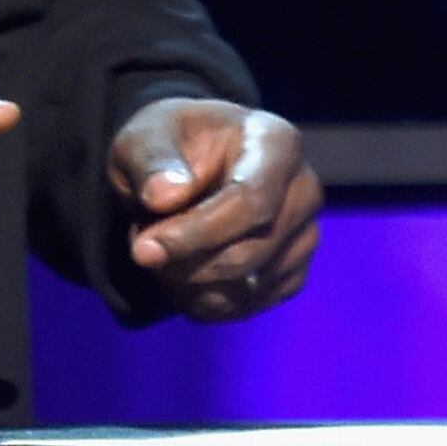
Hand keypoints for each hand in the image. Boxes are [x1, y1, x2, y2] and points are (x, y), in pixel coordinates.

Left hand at [108, 99, 320, 320]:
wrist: (186, 166)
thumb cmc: (168, 146)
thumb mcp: (144, 139)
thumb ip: (152, 162)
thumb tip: (164, 196)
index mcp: (275, 143)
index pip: (250, 201)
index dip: (196, 234)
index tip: (145, 251)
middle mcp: (304, 190)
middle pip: (251, 252)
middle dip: (186, 265)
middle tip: (142, 251)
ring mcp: (304, 235)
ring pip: (248, 287)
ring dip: (189, 283)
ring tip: (160, 253)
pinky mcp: (293, 272)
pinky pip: (248, 306)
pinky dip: (204, 301)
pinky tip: (179, 274)